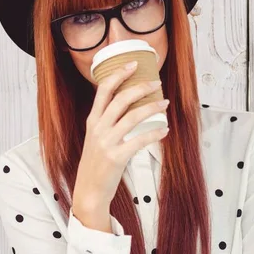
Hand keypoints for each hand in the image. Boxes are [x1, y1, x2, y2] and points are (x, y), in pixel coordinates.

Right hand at [72, 61, 169, 214]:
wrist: (89, 189)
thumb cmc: (95, 163)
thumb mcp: (95, 137)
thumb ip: (107, 122)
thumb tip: (129, 106)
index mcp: (92, 120)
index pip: (103, 90)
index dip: (119, 74)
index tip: (133, 64)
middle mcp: (97, 128)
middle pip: (120, 98)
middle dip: (140, 87)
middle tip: (156, 83)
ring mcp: (106, 142)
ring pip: (132, 116)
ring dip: (152, 107)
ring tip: (164, 103)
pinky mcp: (116, 157)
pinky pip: (139, 140)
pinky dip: (155, 133)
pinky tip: (164, 130)